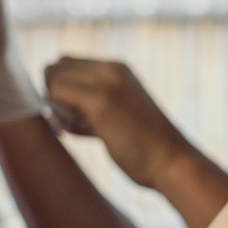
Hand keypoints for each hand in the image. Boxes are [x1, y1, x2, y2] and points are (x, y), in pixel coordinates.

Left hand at [45, 57, 198, 191]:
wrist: (174, 163)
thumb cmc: (146, 148)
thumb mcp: (120, 114)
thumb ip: (94, 106)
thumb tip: (59, 110)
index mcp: (118, 70)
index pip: (68, 63)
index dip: (61, 87)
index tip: (71, 114)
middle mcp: (112, 69)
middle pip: (57, 66)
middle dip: (53, 93)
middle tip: (68, 122)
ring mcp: (106, 82)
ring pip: (53, 77)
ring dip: (55, 105)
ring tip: (77, 128)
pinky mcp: (100, 101)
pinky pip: (56, 94)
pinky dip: (57, 115)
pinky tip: (79, 133)